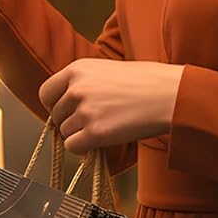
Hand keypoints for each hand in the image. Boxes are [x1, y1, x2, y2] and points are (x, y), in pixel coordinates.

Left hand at [38, 59, 185, 154]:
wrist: (171, 95)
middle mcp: (76, 88)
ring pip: (65, 133)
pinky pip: (73, 146)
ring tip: (106, 127)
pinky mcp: (95, 132)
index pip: (46, 92)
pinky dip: (84, 148)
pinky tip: (102, 142)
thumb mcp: (107, 71)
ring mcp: (84, 110)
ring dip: (81, 135)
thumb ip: (84, 84)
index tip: (67, 112)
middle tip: (94, 123)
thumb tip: (66, 105)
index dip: (54, 106)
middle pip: (55, 116)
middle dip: (70, 122)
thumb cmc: (146, 82)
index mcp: (77, 69)